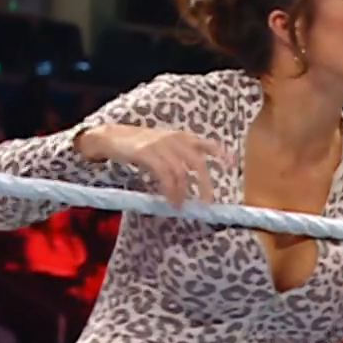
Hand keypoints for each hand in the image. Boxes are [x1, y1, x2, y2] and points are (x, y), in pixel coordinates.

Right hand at [77, 124, 230, 207]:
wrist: (111, 137)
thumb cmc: (138, 144)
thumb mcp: (163, 145)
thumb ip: (179, 156)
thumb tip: (191, 179)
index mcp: (181, 137)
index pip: (207, 144)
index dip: (221, 155)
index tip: (231, 166)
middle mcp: (175, 139)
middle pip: (198, 163)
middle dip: (205, 184)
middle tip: (207, 202)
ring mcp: (161, 145)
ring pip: (181, 172)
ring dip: (183, 192)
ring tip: (181, 205)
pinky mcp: (148, 153)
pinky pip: (165, 175)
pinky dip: (170, 190)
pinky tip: (170, 200)